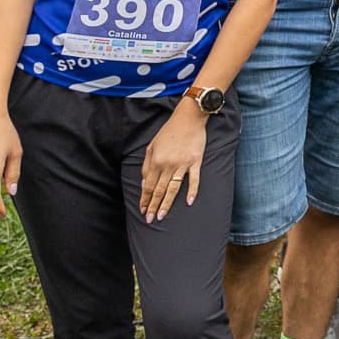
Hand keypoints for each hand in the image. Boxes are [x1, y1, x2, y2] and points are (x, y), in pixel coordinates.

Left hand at [138, 104, 206, 222]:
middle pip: (159, 190)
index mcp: (156, 161)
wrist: (188, 119)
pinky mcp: (196, 162)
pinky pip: (194, 179)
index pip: (148, 185)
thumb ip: (147, 165)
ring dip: (167, 204)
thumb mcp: (152, 146)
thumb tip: (145, 183)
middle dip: (153, 206)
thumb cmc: (169, 132)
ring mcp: (183, 164)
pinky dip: (192, 191)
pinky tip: (188, 202)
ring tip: (162, 216)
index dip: (144, 199)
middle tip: (150, 220)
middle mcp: (168, 164)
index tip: (142, 211)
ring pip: (173, 188)